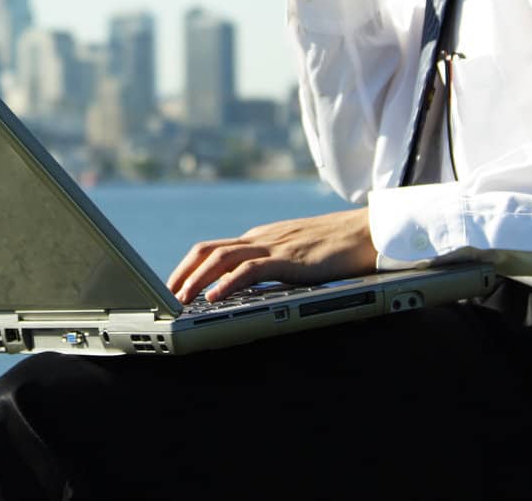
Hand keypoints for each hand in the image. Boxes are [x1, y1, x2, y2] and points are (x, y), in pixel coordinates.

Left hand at [166, 207, 377, 304]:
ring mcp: (273, 246)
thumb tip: (251, 287)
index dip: (188, 267)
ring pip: (221, 258)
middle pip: (207, 250)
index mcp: (260, 238)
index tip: (174, 287)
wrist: (366, 231)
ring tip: (180, 299)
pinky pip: (250, 270)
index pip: (213, 248)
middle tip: (166, 296)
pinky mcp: (288, 258)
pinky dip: (227, 283)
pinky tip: (213, 298)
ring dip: (195, 279)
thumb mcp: (295, 255)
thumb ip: (273, 266)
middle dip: (182, 273)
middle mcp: (260, 238)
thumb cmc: (335, 246)